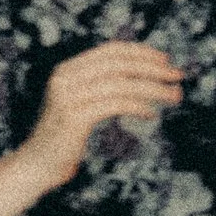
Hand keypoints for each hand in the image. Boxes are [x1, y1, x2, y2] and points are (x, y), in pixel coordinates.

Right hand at [22, 40, 183, 184]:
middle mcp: (65, 78)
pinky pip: (116, 104)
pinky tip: (151, 114)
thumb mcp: (80, 103)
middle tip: (178, 76)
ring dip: (154, 88)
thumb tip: (142, 72)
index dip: (141, 52)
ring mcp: (68, 97)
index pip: (110, 50)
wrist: (37, 164)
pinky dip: (139, 106)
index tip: (165, 60)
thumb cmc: (64, 136)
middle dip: (154, 68)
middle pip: (119, 64)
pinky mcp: (74, 116)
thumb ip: (100, 85)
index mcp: (66, 70)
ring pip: (122, 84)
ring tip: (174, 96)